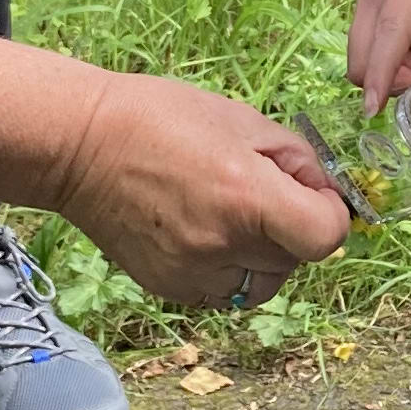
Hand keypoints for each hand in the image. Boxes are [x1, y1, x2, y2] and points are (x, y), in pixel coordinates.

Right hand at [45, 70, 353, 308]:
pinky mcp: (170, 288)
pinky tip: (205, 231)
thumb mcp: (242, 119)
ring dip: (265, 256)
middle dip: (293, 228)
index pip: (326, 237)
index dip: (330, 213)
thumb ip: (295, 158)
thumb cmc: (161, 118)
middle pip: (297, 260)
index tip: (312, 194)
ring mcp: (194, 273)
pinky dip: (229, 269)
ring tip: (234, 217)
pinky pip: (225, 291)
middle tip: (261, 191)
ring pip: (263, 284)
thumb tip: (324, 191)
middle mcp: (224, 245)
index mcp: (247, 197)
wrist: (80, 147)